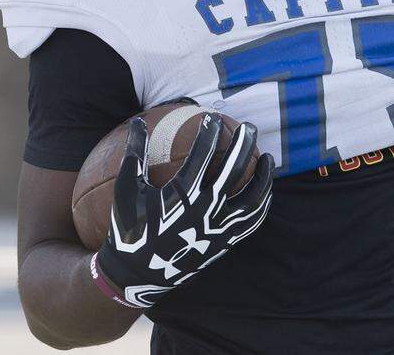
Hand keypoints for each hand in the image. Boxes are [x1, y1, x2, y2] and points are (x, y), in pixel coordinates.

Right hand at [91, 113, 273, 307]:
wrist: (137, 275)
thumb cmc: (129, 228)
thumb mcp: (126, 190)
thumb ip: (134, 154)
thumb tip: (137, 122)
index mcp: (181, 196)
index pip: (203, 155)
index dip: (210, 133)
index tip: (213, 118)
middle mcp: (205, 212)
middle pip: (234, 171)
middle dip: (244, 145)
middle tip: (249, 127)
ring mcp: (218, 230)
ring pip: (252, 198)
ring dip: (264, 175)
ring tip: (268, 157)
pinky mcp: (225, 243)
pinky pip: (252, 222)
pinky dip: (262, 203)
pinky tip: (265, 189)